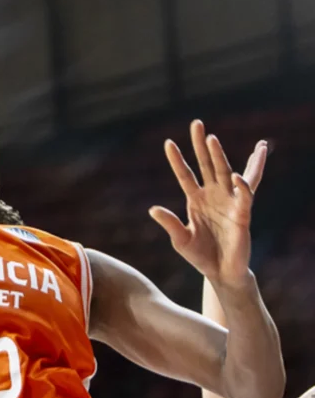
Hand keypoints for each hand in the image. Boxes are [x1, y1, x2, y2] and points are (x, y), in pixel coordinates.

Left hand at [149, 120, 267, 288]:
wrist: (221, 273)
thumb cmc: (200, 256)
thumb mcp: (180, 240)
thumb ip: (170, 224)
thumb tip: (152, 209)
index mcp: (196, 199)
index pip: (185, 174)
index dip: (177, 160)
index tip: (168, 142)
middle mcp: (213, 195)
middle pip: (207, 165)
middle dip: (201, 145)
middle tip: (196, 124)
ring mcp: (229, 202)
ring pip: (225, 172)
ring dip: (219, 156)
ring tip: (212, 139)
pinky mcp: (242, 214)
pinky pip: (244, 195)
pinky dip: (241, 184)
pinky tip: (235, 174)